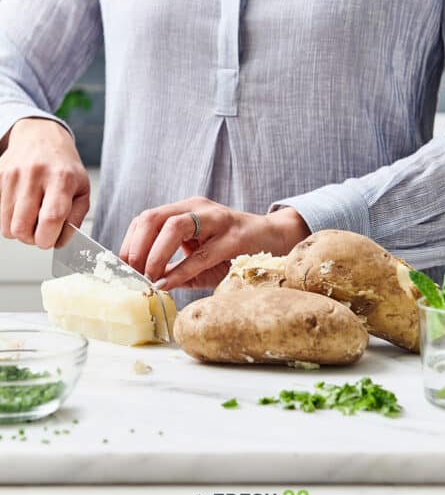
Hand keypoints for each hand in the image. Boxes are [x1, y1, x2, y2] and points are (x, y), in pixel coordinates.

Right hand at [0, 118, 89, 247]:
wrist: (41, 137)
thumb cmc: (63, 167)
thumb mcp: (82, 190)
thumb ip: (75, 219)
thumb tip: (59, 242)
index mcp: (62, 178)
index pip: (51, 218)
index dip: (48, 238)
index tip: (50, 240)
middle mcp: (35, 174)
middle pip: (22, 227)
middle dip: (31, 238)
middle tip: (40, 229)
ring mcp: (12, 174)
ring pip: (6, 224)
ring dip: (18, 229)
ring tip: (31, 217)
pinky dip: (8, 217)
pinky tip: (20, 206)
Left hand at [119, 197, 309, 289]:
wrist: (274, 239)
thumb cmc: (233, 251)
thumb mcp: (199, 257)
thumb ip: (175, 269)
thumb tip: (147, 286)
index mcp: (186, 209)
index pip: (146, 218)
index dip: (129, 242)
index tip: (120, 267)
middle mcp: (198, 207)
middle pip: (154, 217)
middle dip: (137, 247)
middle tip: (132, 273)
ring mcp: (217, 219)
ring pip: (174, 226)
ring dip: (155, 254)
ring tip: (149, 277)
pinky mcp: (234, 236)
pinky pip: (201, 254)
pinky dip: (179, 271)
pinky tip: (168, 284)